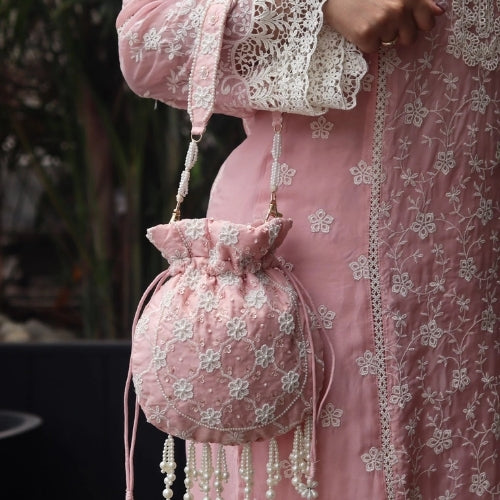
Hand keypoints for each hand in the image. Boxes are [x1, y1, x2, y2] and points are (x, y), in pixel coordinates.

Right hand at [323, 0, 445, 52]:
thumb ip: (419, 2)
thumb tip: (439, 12)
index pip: (428, 22)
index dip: (416, 25)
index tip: (404, 21)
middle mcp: (399, 7)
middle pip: (409, 38)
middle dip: (398, 33)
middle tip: (381, 20)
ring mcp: (383, 22)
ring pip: (390, 43)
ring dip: (380, 36)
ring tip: (368, 20)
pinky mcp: (367, 35)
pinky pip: (374, 49)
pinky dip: (366, 42)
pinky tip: (359, 27)